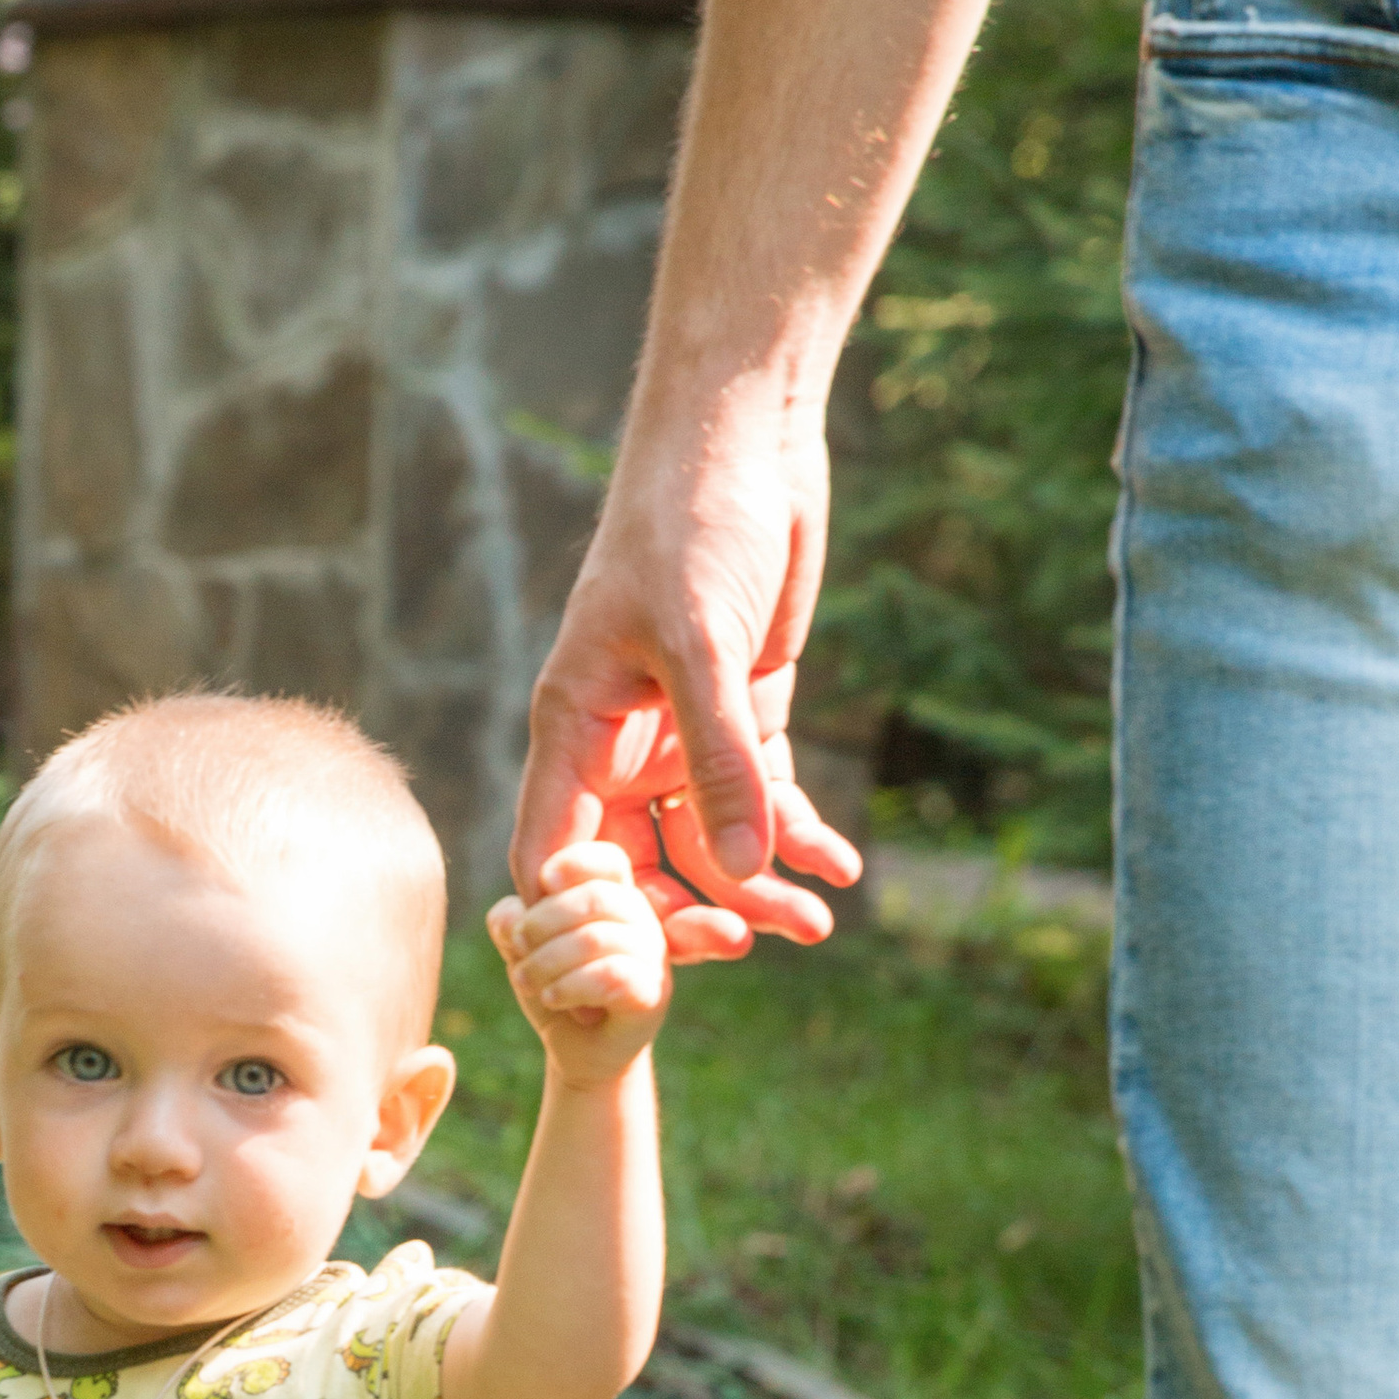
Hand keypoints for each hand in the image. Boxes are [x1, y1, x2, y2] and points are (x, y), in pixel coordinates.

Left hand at [487, 841, 673, 1089]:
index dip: (573, 862)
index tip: (542, 882)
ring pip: (597, 938)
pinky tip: (551, 998)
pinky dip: (570, 986)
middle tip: (517, 949)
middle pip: (595, 897)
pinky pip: (612, 976)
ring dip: (546, 961)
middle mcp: (642, 919)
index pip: (607, 860)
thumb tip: (512, 917)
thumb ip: (511, 922)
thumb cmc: (555, 986)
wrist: (581, 1051)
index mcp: (615, 894)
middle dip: (542, 922)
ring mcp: (653, 957)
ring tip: (526, 980)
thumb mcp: (523, 949)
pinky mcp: (653, 994)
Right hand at [512, 377, 863, 950]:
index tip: (644, 959)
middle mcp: (619, 745)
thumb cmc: (690, 522)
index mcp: (573, 730)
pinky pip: (763, 796)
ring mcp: (680, 733)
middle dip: (694, 912)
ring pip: (710, 840)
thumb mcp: (702, 645)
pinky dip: (799, 834)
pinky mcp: (740, 714)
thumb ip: (721, 757)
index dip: (590, 915)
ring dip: (760, 885)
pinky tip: (841, 865)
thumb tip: (743, 865)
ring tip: (818, 924)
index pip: (557, 854)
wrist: (744, 439)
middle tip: (754, 945)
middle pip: (640, 865)